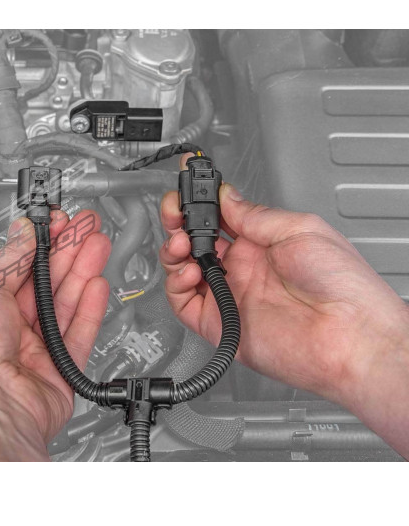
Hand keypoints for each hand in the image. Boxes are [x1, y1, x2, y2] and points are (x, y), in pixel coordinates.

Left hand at [0, 210, 110, 460]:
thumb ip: (9, 260)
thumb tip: (22, 233)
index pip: (16, 267)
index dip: (39, 243)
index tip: (56, 223)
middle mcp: (6, 330)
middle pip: (44, 283)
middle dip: (66, 251)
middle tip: (85, 227)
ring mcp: (33, 352)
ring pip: (65, 305)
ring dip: (82, 272)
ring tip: (97, 244)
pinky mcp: (59, 372)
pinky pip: (79, 335)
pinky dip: (90, 309)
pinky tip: (97, 284)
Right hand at [160, 155, 408, 456]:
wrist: (351, 337)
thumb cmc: (344, 286)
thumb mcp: (301, 230)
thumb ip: (256, 216)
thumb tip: (226, 199)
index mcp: (264, 244)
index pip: (220, 218)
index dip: (201, 203)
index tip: (188, 189)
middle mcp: (244, 269)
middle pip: (196, 242)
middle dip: (179, 223)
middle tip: (175, 212)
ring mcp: (231, 296)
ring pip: (184, 270)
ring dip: (174, 251)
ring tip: (180, 242)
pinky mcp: (221, 324)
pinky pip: (184, 304)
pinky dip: (176, 286)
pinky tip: (188, 270)